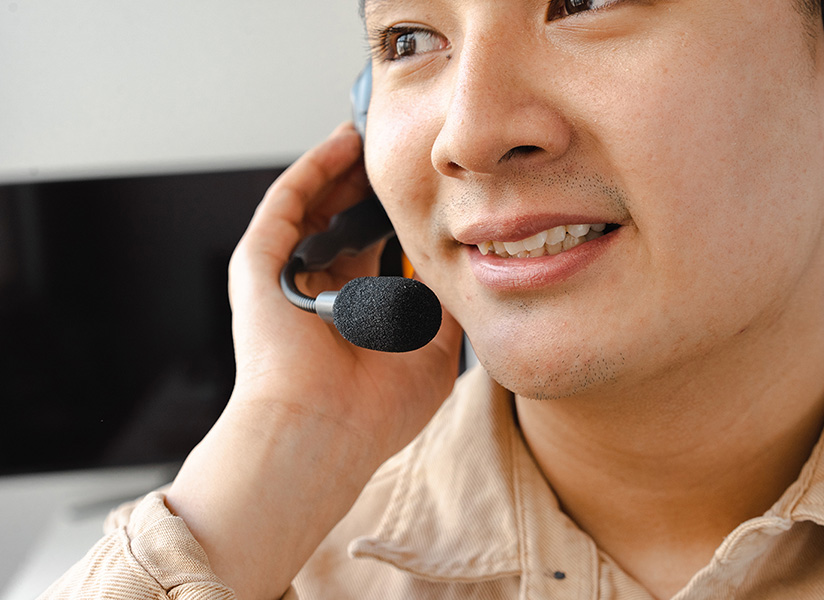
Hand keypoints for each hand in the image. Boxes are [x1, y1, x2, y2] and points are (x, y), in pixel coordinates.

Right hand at [166, 123, 462, 598]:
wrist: (322, 435)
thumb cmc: (373, 413)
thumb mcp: (433, 358)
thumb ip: (447, 314)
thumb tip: (469, 278)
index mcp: (352, 311)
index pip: (371, 248)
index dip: (394, 215)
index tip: (426, 187)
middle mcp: (316, 288)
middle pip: (342, 218)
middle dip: (370, 183)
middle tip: (404, 150)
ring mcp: (285, 274)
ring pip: (314, 203)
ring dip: (344, 167)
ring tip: (378, 133)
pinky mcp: (258, 264)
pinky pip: (286, 201)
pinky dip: (314, 168)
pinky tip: (344, 142)